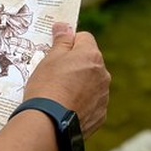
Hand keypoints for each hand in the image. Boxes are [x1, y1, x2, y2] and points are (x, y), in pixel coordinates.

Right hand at [23, 23, 110, 137]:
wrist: (49, 124)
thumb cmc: (47, 86)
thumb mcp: (49, 58)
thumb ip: (61, 40)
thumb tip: (65, 26)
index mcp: (92, 55)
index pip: (84, 38)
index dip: (69, 43)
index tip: (56, 52)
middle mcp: (103, 74)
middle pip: (89, 61)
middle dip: (75, 64)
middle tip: (55, 74)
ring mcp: (103, 96)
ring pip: (91, 83)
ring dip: (79, 84)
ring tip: (59, 94)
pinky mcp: (101, 115)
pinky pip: (91, 103)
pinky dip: (81, 103)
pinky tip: (66, 108)